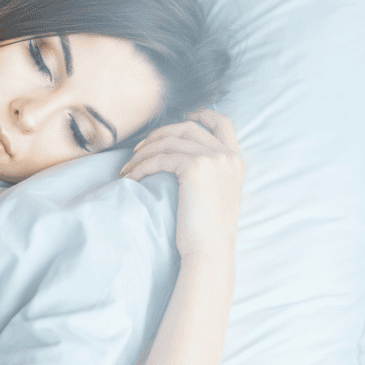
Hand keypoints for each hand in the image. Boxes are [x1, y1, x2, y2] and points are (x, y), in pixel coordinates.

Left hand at [119, 109, 245, 259]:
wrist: (210, 251)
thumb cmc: (206, 231)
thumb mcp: (216, 195)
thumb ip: (209, 173)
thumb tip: (179, 158)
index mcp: (236, 161)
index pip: (223, 123)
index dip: (202, 113)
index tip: (184, 114)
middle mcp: (229, 155)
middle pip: (187, 128)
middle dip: (159, 135)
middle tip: (138, 149)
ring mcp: (215, 158)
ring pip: (169, 142)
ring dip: (144, 152)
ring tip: (128, 167)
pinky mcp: (196, 166)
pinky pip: (160, 159)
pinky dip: (141, 167)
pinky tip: (131, 179)